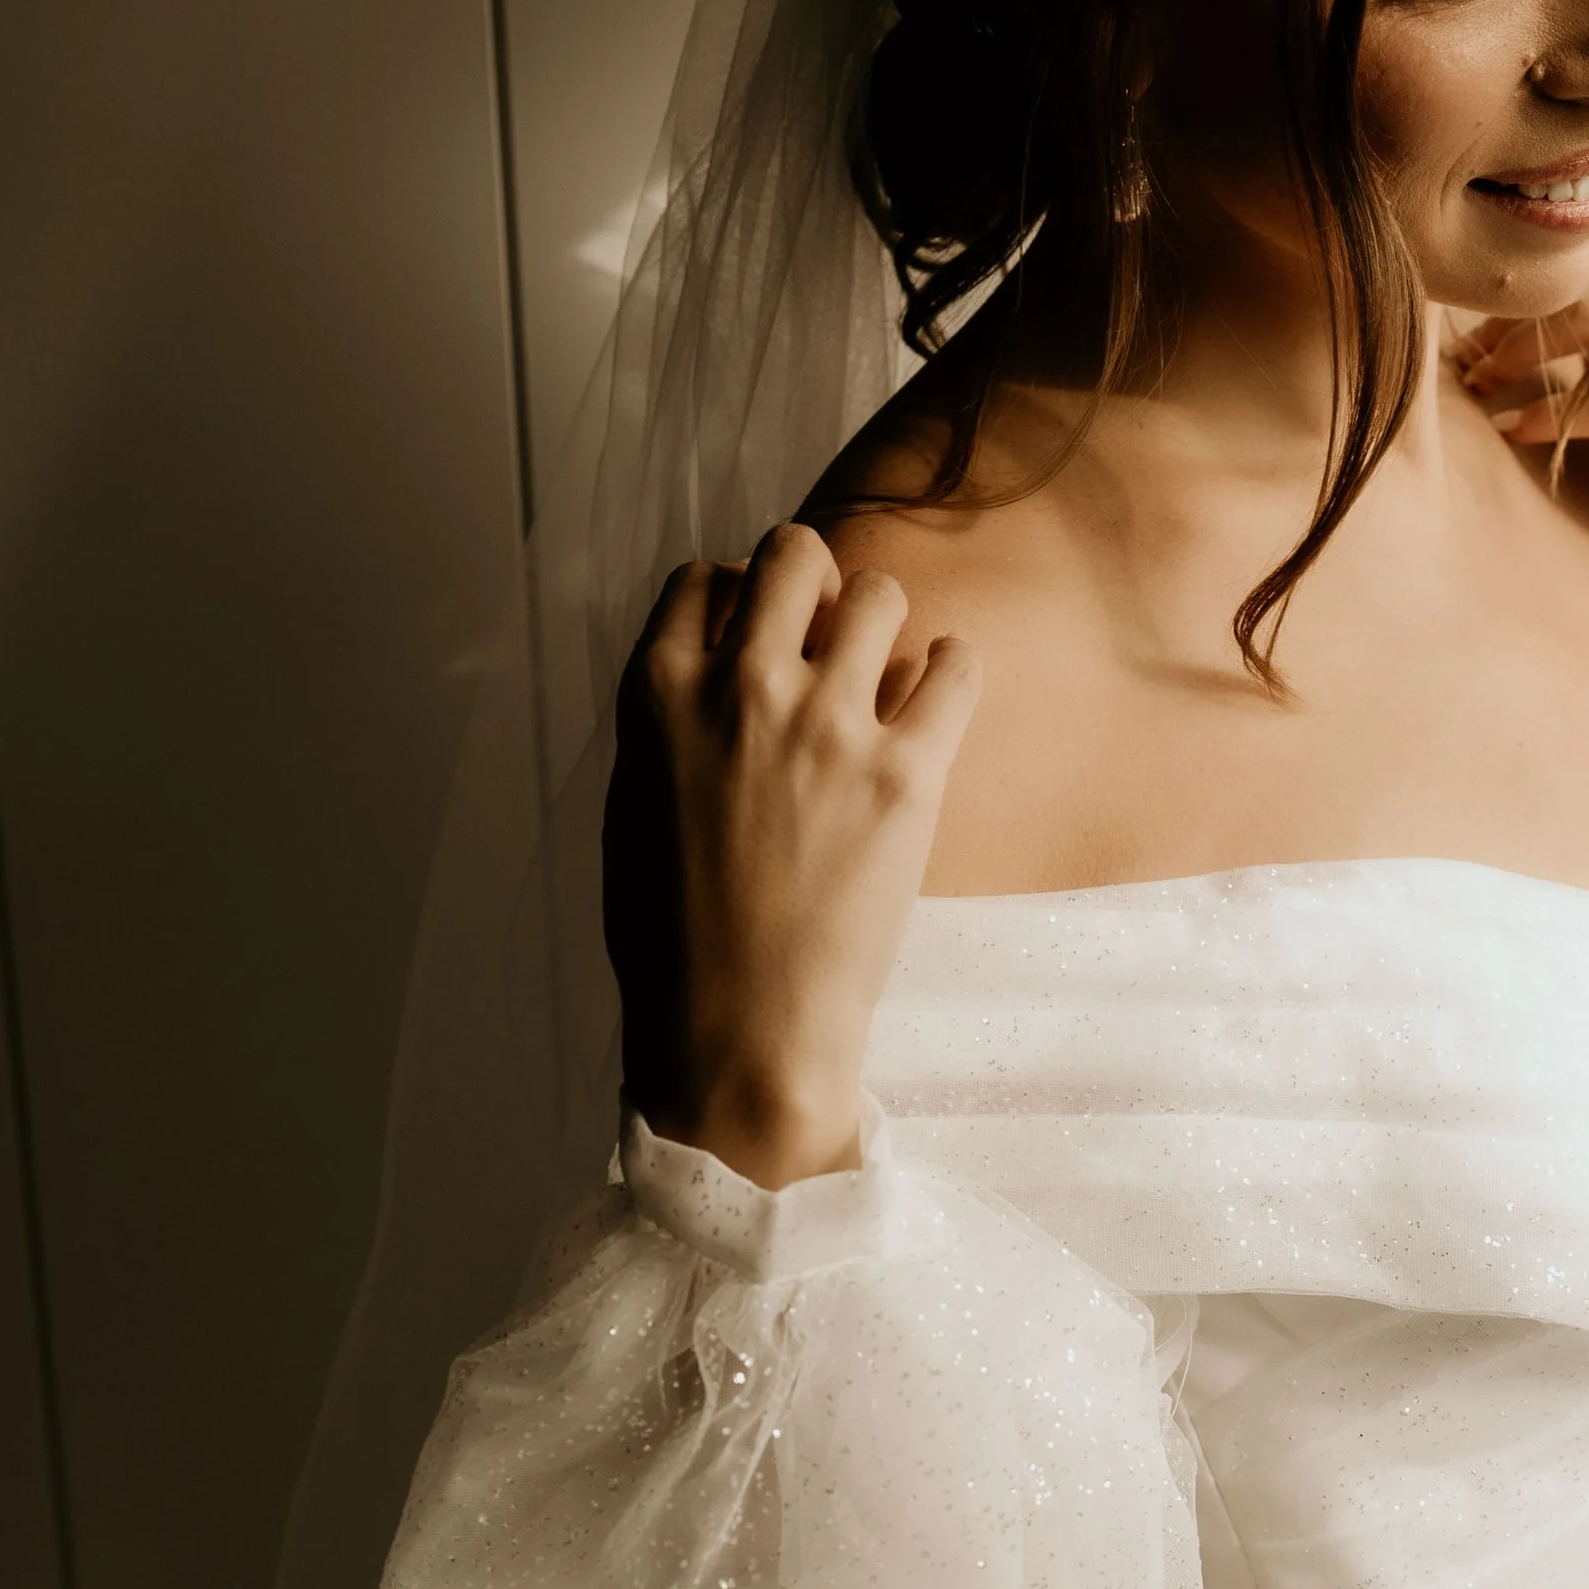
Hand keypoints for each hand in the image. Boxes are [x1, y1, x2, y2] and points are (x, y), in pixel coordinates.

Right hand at [603, 527, 980, 1189]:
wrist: (737, 1033)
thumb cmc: (673, 943)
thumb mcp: (633, 812)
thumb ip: (670, 730)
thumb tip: (709, 682)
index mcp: (659, 697)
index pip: (707, 580)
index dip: (741, 599)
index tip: (761, 638)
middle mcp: (741, 690)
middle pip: (796, 555)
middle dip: (817, 579)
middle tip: (831, 631)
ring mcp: (826, 726)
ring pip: (879, 595)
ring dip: (885, 624)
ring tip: (887, 674)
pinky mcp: (904, 773)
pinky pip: (954, 666)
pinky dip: (953, 671)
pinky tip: (940, 700)